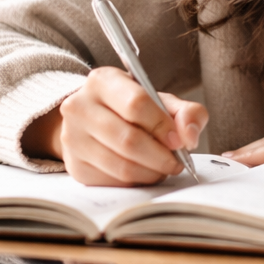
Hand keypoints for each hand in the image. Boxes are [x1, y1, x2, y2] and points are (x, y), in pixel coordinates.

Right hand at [22, 66, 207, 186]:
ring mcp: (73, 138)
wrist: (95, 120)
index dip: (162, 125)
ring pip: (122, 165)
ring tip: (164, 167)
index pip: (136, 104)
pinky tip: (145, 171)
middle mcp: (80, 107)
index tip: (179, 140)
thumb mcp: (160, 100)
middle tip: (177, 161)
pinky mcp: (75, 166)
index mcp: (103, 81)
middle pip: (128, 139)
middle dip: (161, 156)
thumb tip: (189, 136)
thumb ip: (185, 112)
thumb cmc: (133, 108)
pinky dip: (137, 181)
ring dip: (152, 171)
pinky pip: (114, 182)